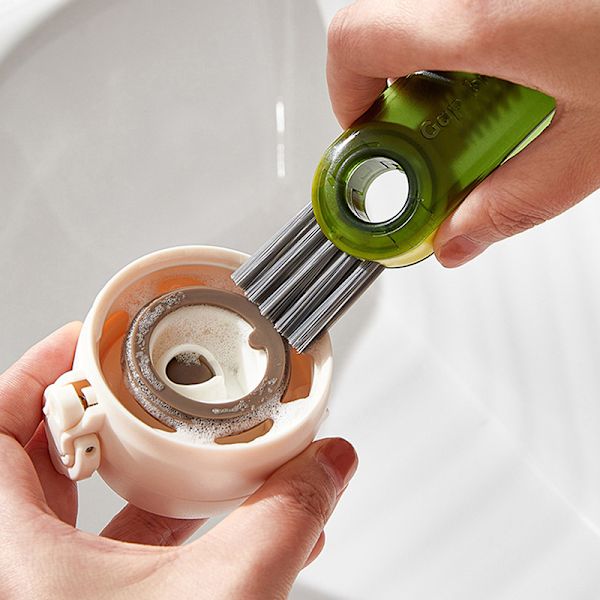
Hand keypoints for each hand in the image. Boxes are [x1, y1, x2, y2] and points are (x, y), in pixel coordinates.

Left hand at [0, 323, 356, 598]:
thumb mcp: (223, 596)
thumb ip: (286, 518)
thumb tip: (330, 462)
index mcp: (11, 552)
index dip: (39, 368)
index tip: (87, 340)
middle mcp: (16, 566)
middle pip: (35, 451)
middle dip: (98, 407)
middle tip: (139, 376)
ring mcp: (48, 589)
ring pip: (74, 496)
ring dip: (132, 461)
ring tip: (178, 433)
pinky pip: (106, 540)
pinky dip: (152, 513)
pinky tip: (204, 508)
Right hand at [327, 0, 599, 265]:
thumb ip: (514, 202)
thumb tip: (457, 240)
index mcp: (486, 14)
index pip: (352, 46)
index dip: (347, 99)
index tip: (375, 138)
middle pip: (383, 30)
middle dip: (398, 92)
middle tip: (448, 128)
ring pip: (424, 13)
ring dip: (440, 65)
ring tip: (502, 93)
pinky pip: (462, 1)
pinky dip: (474, 36)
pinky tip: (528, 55)